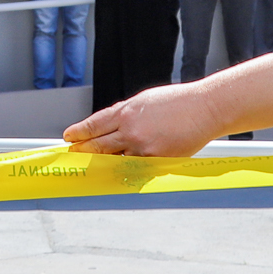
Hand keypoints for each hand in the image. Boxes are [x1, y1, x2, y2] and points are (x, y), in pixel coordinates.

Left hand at [64, 81, 235, 156]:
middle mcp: (130, 130)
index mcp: (126, 112)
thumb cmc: (177, 102)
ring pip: (114, 160)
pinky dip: (126, 170)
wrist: (204, 108)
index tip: (69, 137)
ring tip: (93, 166)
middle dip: (84, 150)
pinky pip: (135, 168)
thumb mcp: (144, 101)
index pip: (94, 125)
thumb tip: (109, 126)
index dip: (78, 133)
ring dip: (102, 163)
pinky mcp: (156, 160)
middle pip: (98, 145)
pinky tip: (118, 172)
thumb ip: (125, 114)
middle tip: (74, 154)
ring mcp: (143, 147)